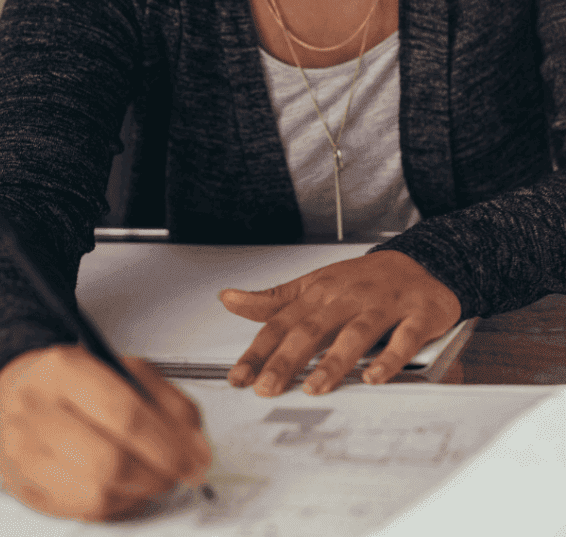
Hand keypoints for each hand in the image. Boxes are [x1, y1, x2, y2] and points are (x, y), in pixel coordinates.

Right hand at [0, 344, 211, 521]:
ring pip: (97, 492)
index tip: (195, 457)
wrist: (11, 391)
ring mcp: (24, 454)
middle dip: (159, 473)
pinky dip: (118, 503)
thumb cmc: (71, 380)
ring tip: (156, 475)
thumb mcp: (120, 367)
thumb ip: (164, 399)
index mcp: (63, 370)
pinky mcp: (23, 488)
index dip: (168, 444)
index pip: (124, 413)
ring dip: (142, 490)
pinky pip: (83, 510)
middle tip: (181, 471)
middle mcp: (36, 411)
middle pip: (110, 461)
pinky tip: (128, 485)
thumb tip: (196, 443)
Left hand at [219, 250, 460, 395]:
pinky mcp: (417, 316)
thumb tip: (229, 299)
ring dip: (334, 361)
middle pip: (312, 329)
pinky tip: (373, 376)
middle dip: (286, 360)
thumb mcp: (314, 284)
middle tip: (267, 388)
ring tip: (315, 387)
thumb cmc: (363, 280)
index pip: (281, 322)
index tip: (240, 376)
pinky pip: (403, 338)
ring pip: (355, 333)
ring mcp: (382, 306)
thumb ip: (273, 299)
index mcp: (320, 292)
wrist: (421, 263)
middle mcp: (347, 298)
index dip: (258, 350)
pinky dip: (389, 358)